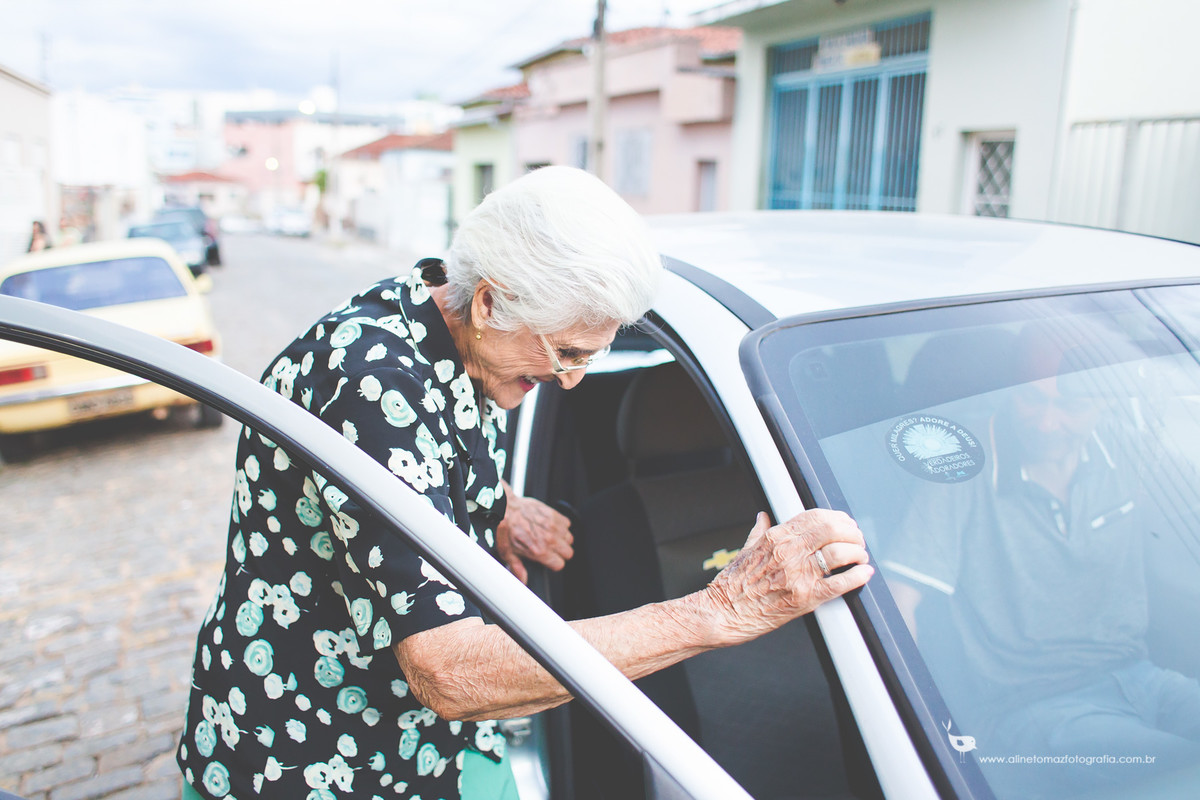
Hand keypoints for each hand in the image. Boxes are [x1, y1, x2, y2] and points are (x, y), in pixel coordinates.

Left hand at [496, 483, 574, 583]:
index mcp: (539, 551)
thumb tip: (523, 580)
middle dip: (560, 553)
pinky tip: (551, 527)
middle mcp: (549, 539)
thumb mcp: (507, 553)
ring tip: (550, 537)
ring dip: (562, 539)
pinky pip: (567, 524)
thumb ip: (517, 568)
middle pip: (568, 553)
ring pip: (569, 539)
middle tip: (550, 549)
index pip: (559, 564)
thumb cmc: (506, 529)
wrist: (507, 509)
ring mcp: (553, 526)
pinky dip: (561, 526)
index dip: (554, 563)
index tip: (549, 560)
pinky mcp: (554, 515)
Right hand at [702, 509, 872, 645]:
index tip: (844, 523)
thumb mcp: (745, 550)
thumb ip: (758, 531)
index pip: (814, 516)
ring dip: (857, 552)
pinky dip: (856, 577)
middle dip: (851, 532)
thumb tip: (763, 516)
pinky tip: (864, 574)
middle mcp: (788, 551)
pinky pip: (838, 583)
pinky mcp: (804, 598)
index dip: (836, 518)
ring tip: (861, 557)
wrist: (722, 613)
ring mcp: (797, 574)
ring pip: (840, 552)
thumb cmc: (731, 585)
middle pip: (831, 529)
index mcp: (775, 537)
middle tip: (857, 539)